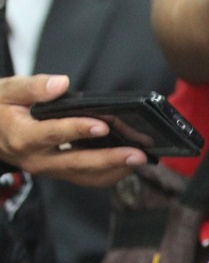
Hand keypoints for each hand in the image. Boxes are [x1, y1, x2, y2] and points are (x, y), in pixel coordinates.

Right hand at [0, 74, 148, 186]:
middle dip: (111, 158)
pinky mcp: (58, 171)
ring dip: (116, 169)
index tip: (103, 125)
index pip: (55, 134)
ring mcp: (49, 168)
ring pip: (86, 175)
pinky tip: (128, 162)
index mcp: (23, 136)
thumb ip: (34, 87)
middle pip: (77, 162)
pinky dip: (110, 172)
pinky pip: (86, 177)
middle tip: (138, 154)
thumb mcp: (7, 90)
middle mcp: (37, 158)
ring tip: (141, 159)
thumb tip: (61, 85)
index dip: (79, 129)